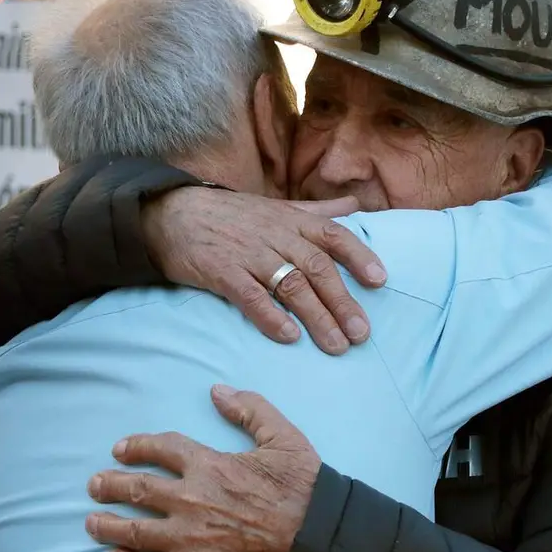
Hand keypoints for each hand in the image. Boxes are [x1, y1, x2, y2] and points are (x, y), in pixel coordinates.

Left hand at [85, 386, 319, 551]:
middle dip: (109, 486)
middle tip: (94, 485)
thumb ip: (251, 410)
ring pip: (133, 531)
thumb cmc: (303, 492)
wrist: (317, 545)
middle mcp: (190, 499)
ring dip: (107, 526)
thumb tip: (217, 391)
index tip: (120, 450)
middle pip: (135, 490)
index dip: (136, 447)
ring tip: (91, 522)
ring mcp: (188, 538)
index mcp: (209, 465)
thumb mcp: (284, 438)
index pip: (159, 449)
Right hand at [142, 188, 386, 354]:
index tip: (380, 281)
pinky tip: (289, 337)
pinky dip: (271, 317)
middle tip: (361, 334)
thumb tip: (356, 206)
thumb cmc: (230, 215)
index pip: (333, 235)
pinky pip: (250, 296)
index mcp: (291, 220)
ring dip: (316, 317)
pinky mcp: (222, 272)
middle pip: (317, 268)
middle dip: (342, 301)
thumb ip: (317, 211)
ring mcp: (248, 253)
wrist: (172, 213)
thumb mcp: (276, 206)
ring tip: (335, 345)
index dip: (359, 256)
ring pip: (290, 285)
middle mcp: (275, 235)